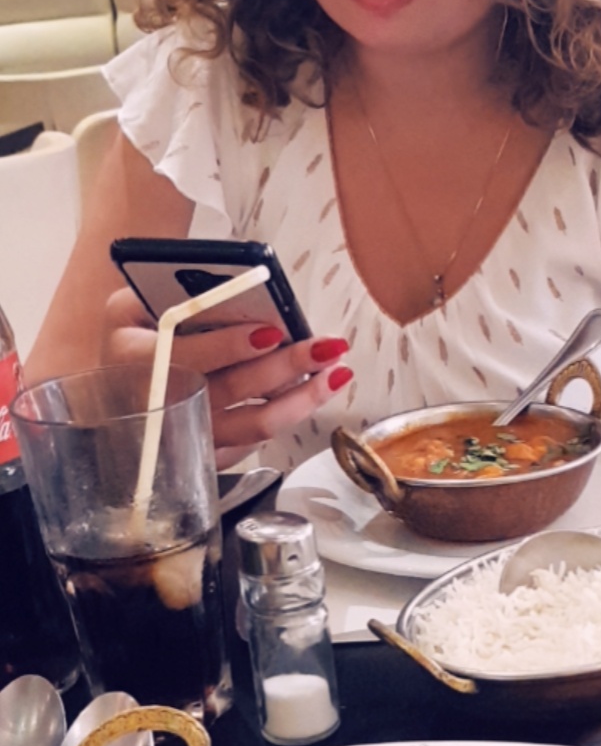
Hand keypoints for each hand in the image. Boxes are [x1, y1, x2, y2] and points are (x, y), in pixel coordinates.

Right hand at [101, 288, 352, 462]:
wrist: (119, 382)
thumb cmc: (136, 333)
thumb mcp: (135, 302)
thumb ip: (175, 294)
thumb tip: (237, 288)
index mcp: (131, 358)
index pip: (184, 355)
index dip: (228, 345)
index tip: (270, 331)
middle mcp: (155, 406)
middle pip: (228, 392)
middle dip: (283, 368)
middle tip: (325, 348)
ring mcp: (183, 439)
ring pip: (252, 425)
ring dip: (301, 399)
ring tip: (336, 373)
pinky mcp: (206, 457)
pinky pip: (255, 442)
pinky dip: (287, 416)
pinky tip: (312, 393)